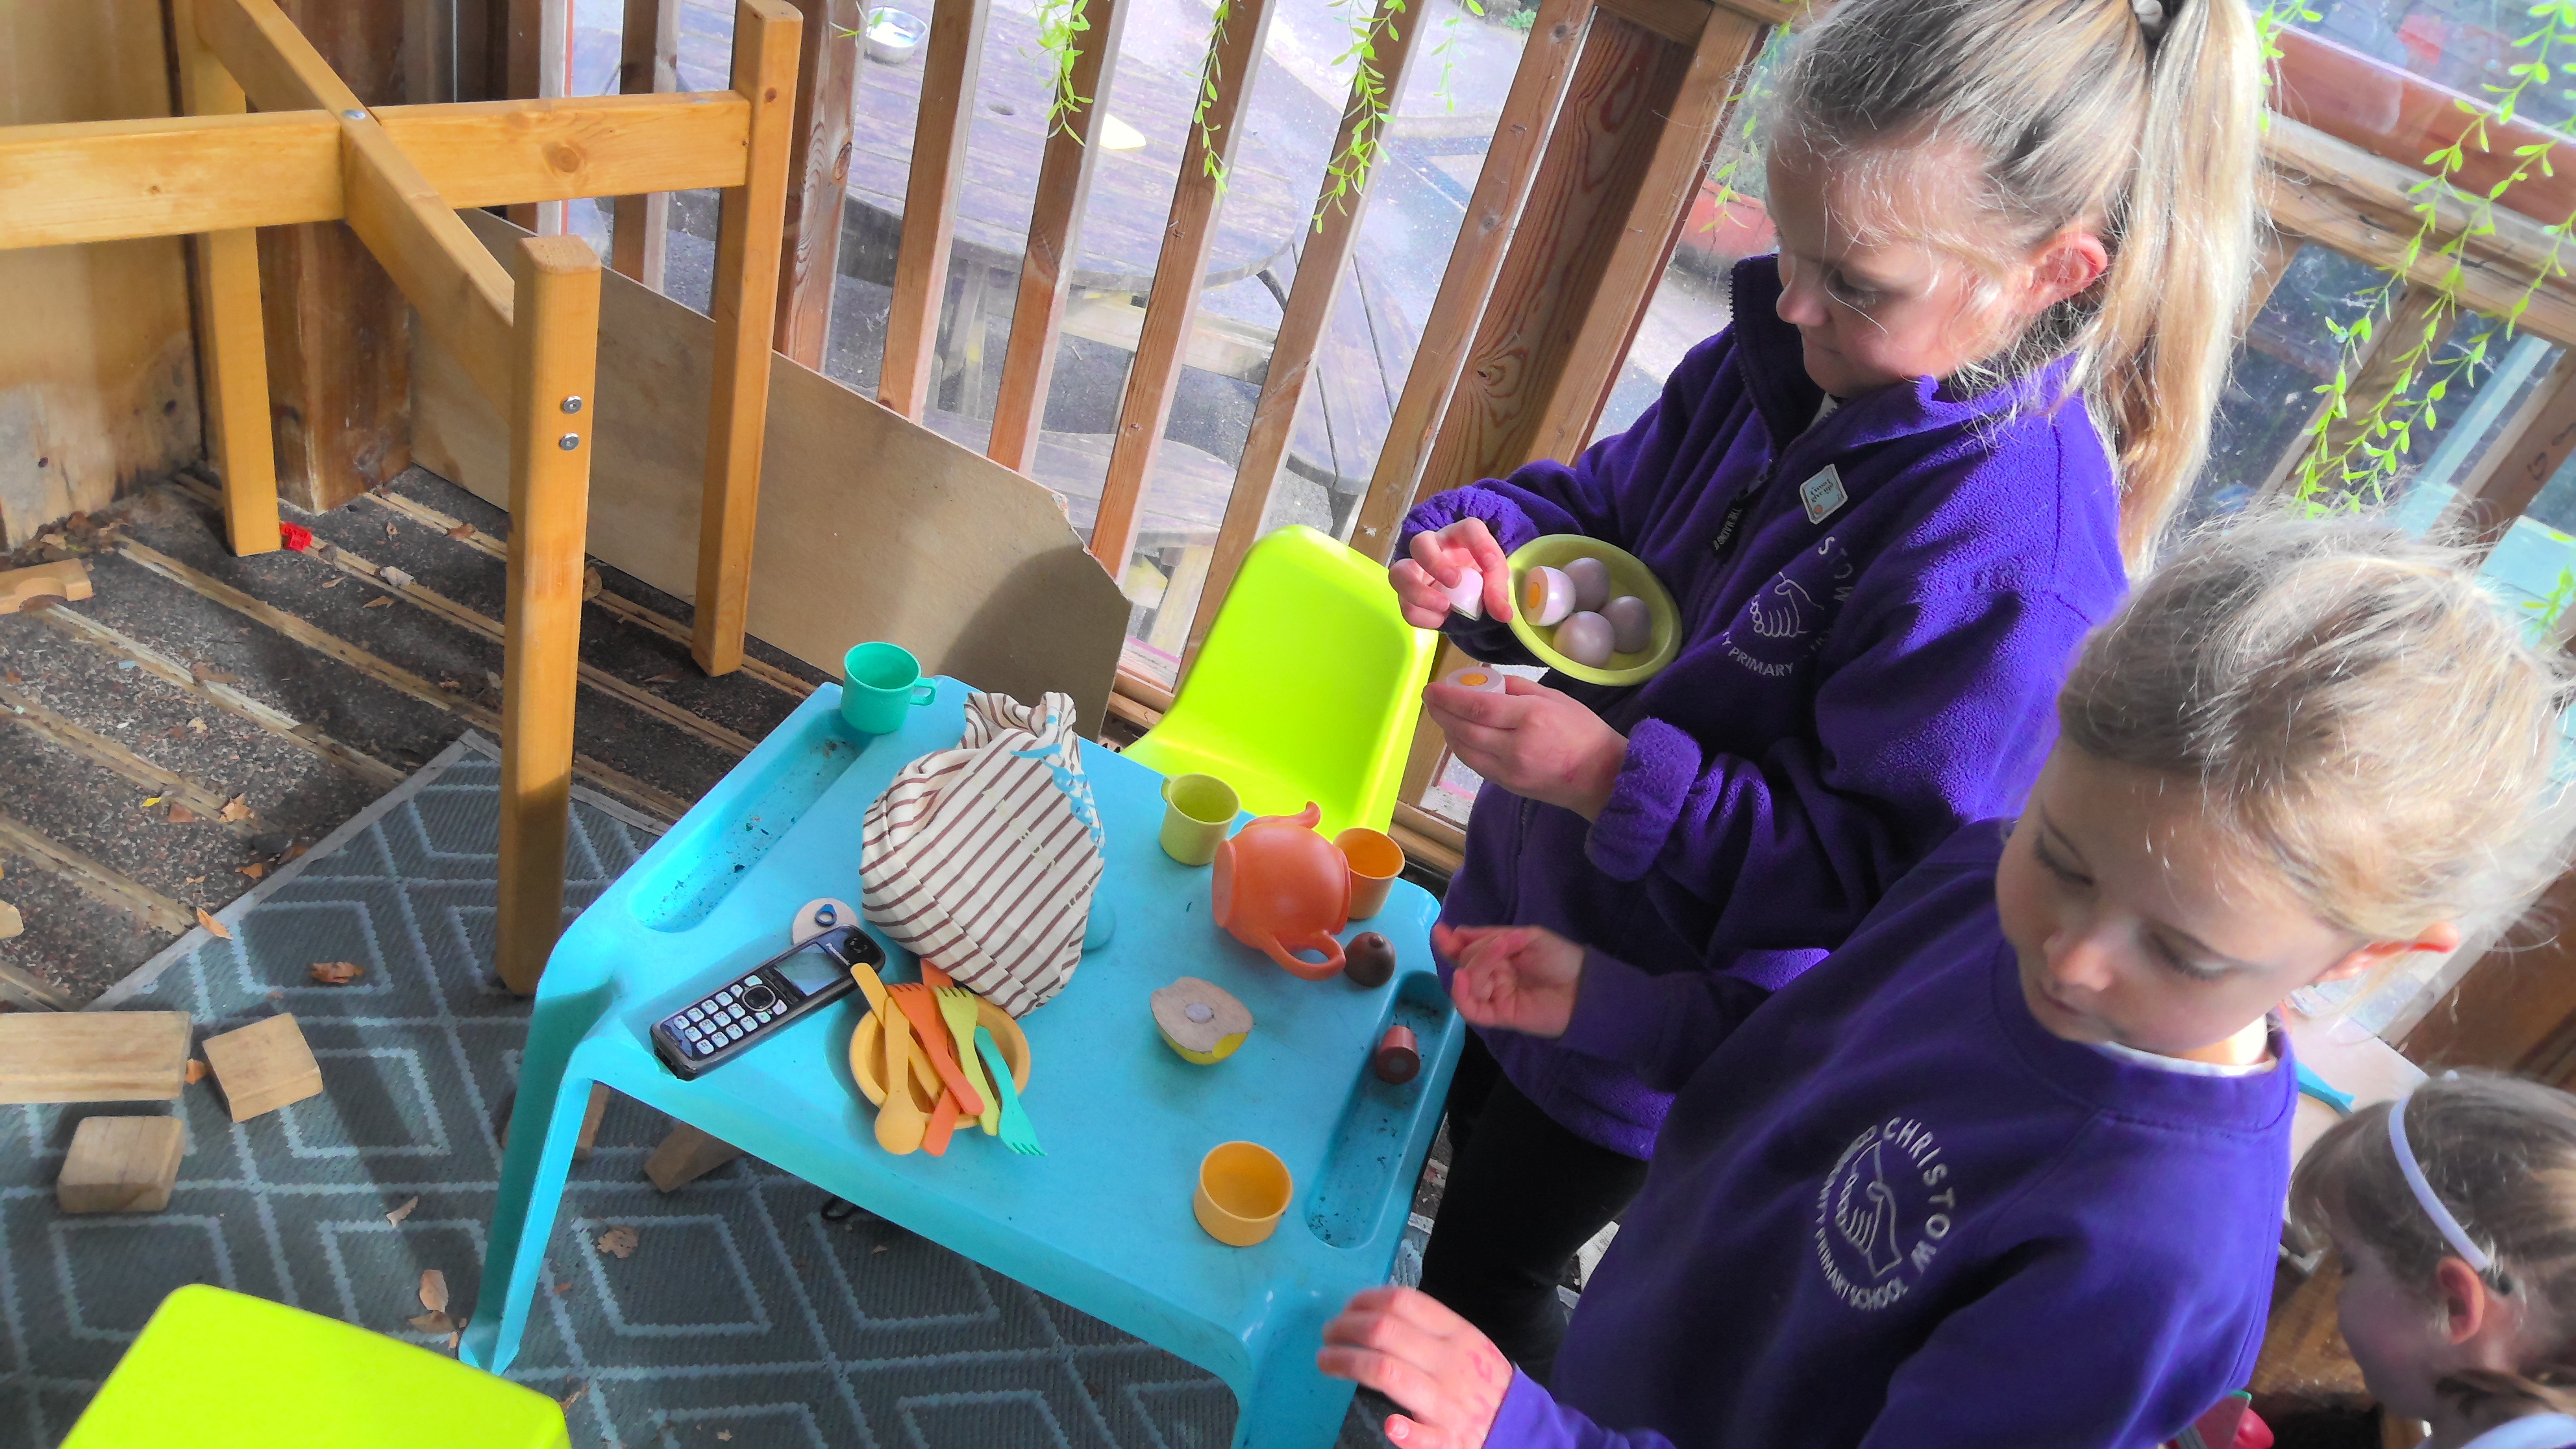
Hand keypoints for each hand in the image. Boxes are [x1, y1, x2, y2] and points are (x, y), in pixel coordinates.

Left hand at [1318, 1287, 1513, 1448]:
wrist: (1519, 1426)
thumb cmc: (1483, 1380)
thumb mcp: (1469, 1342)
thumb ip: (1431, 1327)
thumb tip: (1379, 1311)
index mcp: (1457, 1334)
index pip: (1403, 1303)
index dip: (1366, 1300)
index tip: (1347, 1306)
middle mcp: (1450, 1363)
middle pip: (1385, 1332)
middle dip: (1346, 1328)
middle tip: (1329, 1332)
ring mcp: (1448, 1403)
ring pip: (1387, 1372)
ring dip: (1348, 1362)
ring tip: (1325, 1359)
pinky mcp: (1448, 1440)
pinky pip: (1424, 1437)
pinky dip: (1406, 1432)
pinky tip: (1389, 1425)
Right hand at [1390, 520, 1511, 628]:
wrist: (1463, 588)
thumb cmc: (1478, 573)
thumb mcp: (1494, 579)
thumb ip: (1498, 593)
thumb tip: (1504, 614)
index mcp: (1459, 537)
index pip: (1468, 528)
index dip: (1479, 543)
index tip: (1491, 564)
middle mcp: (1433, 547)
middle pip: (1420, 543)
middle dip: (1435, 563)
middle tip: (1455, 582)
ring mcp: (1416, 569)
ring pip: (1399, 572)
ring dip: (1418, 592)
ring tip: (1444, 607)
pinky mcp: (1407, 592)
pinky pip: (1403, 603)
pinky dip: (1421, 615)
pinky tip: (1441, 619)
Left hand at [1423, 676, 1626, 818]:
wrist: (1601, 776)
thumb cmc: (1583, 730)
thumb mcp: (1554, 697)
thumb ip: (1516, 688)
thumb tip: (1483, 682)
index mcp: (1530, 718)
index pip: (1477, 706)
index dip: (1448, 697)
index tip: (1431, 688)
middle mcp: (1515, 746)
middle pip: (1464, 729)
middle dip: (1441, 713)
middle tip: (1429, 699)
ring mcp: (1510, 770)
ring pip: (1464, 750)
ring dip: (1448, 730)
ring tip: (1442, 714)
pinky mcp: (1507, 785)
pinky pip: (1475, 764)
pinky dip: (1462, 747)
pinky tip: (1460, 734)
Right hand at [1437, 923, 1582, 1037]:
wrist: (1585, 989)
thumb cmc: (1561, 959)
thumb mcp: (1528, 937)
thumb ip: (1493, 937)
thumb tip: (1458, 934)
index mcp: (1498, 957)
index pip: (1466, 950)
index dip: (1451, 942)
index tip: (1440, 932)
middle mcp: (1492, 977)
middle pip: (1465, 963)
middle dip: (1476, 950)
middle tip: (1502, 944)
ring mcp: (1494, 997)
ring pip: (1467, 983)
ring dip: (1475, 966)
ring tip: (1496, 955)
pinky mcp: (1498, 1016)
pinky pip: (1470, 1009)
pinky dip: (1461, 994)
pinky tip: (1463, 978)